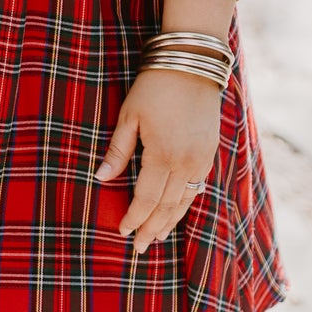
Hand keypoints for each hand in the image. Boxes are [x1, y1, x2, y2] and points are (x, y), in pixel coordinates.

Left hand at [94, 68, 222, 254]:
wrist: (193, 63)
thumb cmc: (155, 86)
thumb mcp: (130, 115)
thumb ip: (118, 150)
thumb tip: (101, 178)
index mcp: (163, 154)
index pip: (146, 198)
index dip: (134, 217)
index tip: (122, 232)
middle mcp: (186, 162)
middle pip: (167, 206)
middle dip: (152, 228)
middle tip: (140, 248)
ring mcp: (202, 158)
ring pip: (185, 199)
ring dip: (171, 220)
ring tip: (158, 237)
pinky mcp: (210, 151)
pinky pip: (198, 185)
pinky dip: (185, 202)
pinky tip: (176, 209)